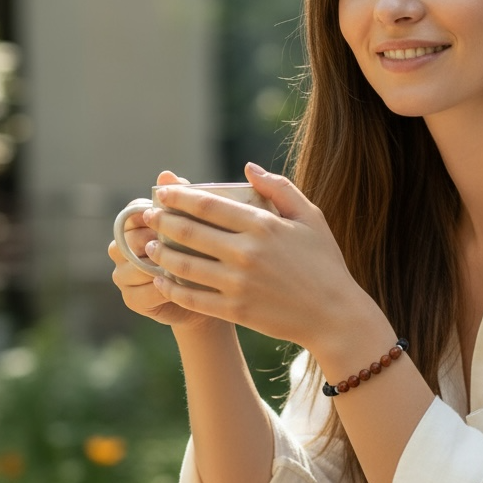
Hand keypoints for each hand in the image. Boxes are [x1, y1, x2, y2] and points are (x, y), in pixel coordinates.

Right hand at [108, 170, 214, 328]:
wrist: (212, 294)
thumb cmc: (206, 252)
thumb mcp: (200, 224)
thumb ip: (183, 199)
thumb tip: (166, 174)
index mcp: (135, 224)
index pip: (133, 213)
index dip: (153, 215)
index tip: (176, 218)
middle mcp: (122, 248)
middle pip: (130, 240)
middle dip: (157, 242)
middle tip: (185, 244)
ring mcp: (123, 274)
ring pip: (134, 267)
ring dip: (160, 268)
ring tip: (186, 267)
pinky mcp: (131, 299)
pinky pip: (141, 292)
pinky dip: (161, 290)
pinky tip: (181, 288)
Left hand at [143, 162, 372, 347]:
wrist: (335, 315)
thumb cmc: (325, 264)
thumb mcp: (311, 218)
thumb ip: (280, 188)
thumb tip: (248, 167)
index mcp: (263, 225)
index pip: (207, 204)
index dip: (179, 196)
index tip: (163, 192)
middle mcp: (246, 252)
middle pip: (189, 232)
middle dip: (161, 221)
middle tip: (147, 215)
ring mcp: (239, 283)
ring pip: (185, 265)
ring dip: (161, 253)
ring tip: (149, 246)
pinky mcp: (236, 310)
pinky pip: (192, 298)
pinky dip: (171, 288)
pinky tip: (161, 280)